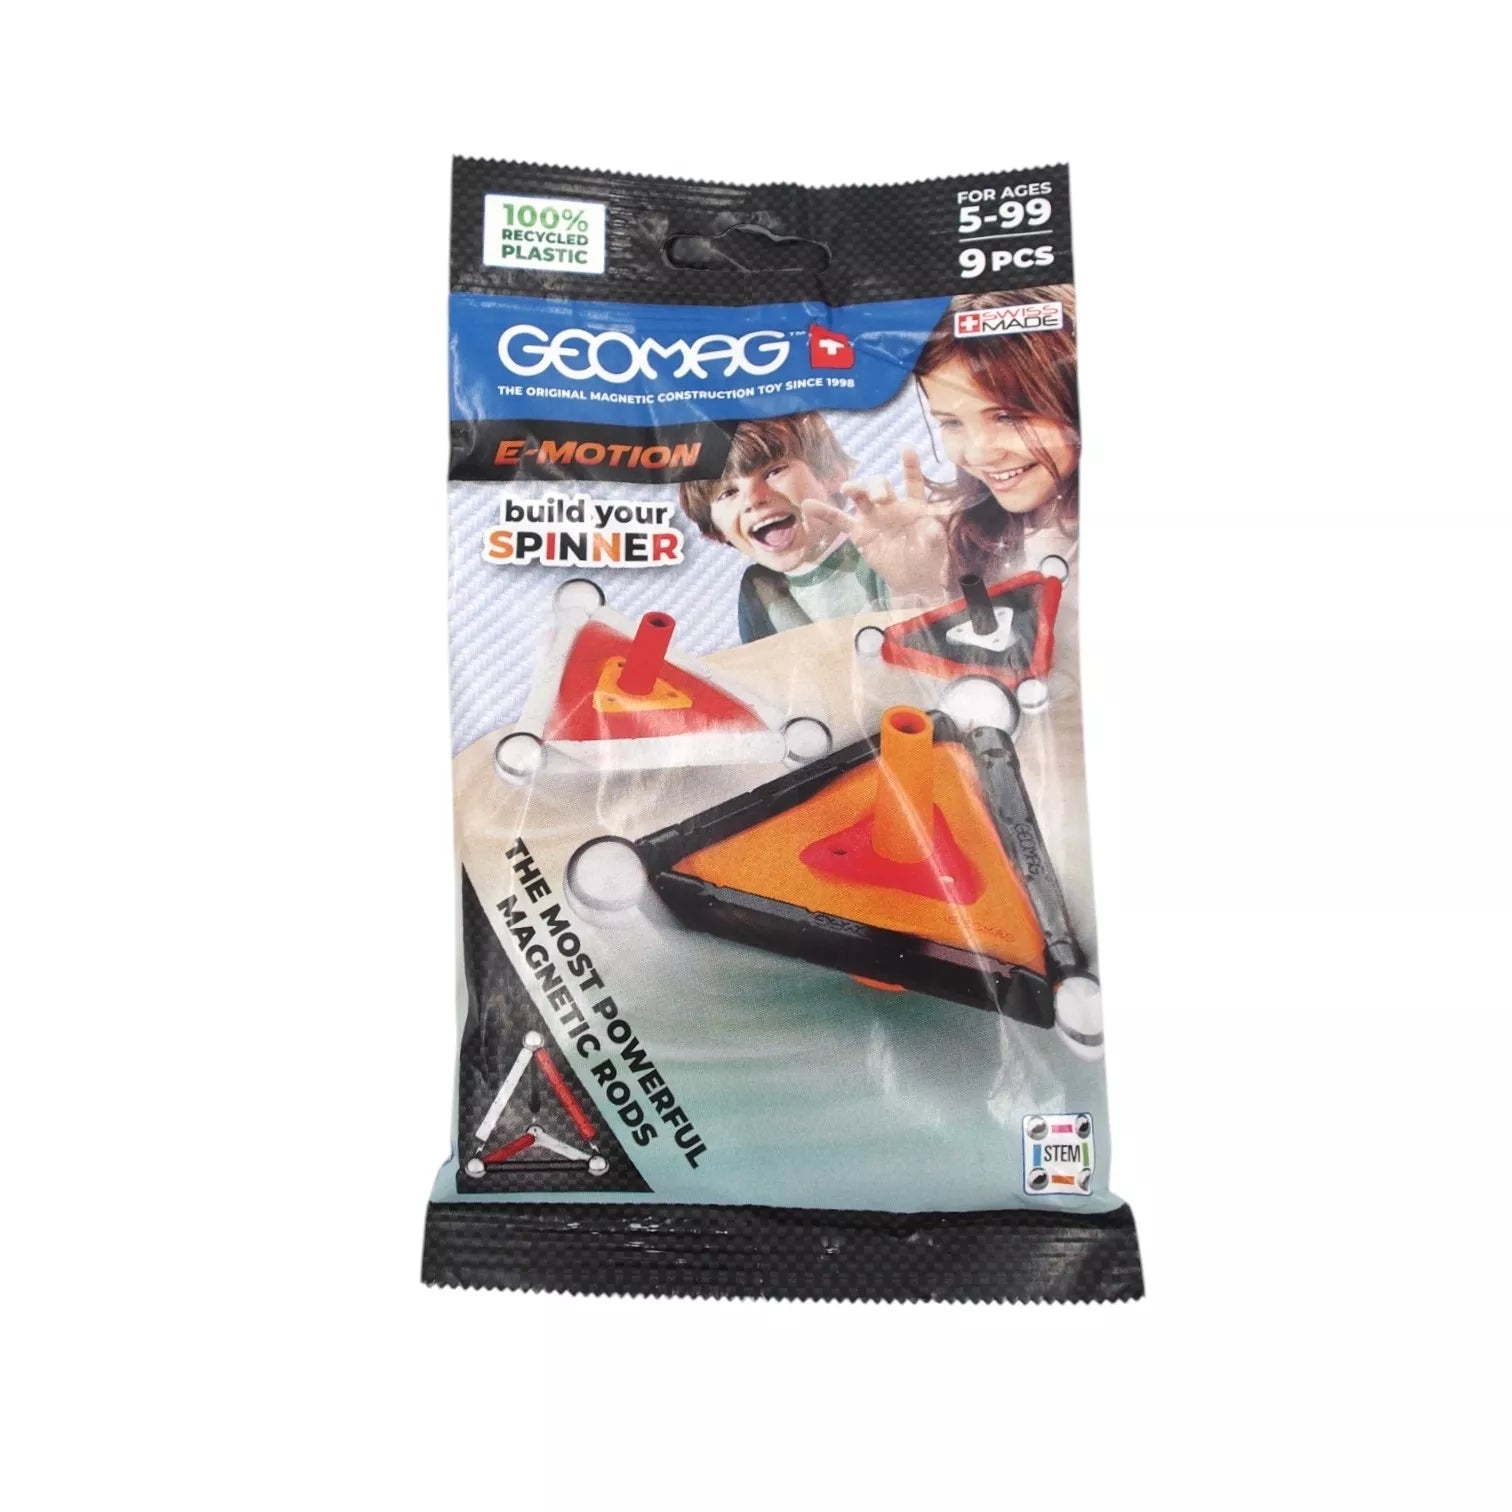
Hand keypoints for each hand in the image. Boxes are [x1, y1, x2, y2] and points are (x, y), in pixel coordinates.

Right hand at [802, 447, 952, 603]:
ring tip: (848, 489)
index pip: (911, 481)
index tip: (906, 448)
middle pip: (880, 485)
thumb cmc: (930, 556)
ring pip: (860, 497)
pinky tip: (808, 505)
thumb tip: (935, 526)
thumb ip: (934, 532)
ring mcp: (873, 518)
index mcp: (913, 504)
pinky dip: (824, 512)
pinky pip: (840, 521)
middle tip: (878, 497)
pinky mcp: (859, 533)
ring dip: (854, 489)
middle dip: (877, 486)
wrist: (913, 580)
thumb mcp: (937, 544)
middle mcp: (890, 505)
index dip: (909, 465)